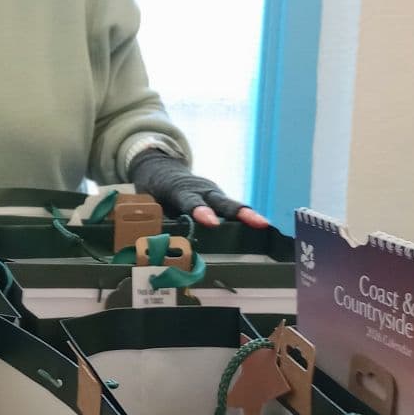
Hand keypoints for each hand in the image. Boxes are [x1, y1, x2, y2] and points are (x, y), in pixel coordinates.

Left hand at [127, 149, 270, 229]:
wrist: (161, 167)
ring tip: (264, 225)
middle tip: (257, 222)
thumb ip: (158, 221)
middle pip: (221, 202)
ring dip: (248, 216)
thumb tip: (162, 246)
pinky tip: (261, 228)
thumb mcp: (149, 202)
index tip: (212, 223)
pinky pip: (231, 210)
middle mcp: (201, 190)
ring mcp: (212, 193)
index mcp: (180, 190)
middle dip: (239, 212)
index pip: (191, 202)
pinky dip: (245, 218)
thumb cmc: (154, 188)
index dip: (201, 212)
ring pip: (231, 205)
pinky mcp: (218, 199)